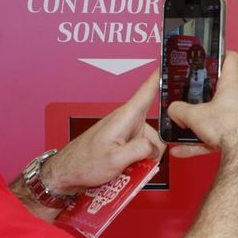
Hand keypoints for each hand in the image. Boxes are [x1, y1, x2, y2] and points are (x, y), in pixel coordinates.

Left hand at [44, 70, 164, 192]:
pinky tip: (126, 169)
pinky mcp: (123, 143)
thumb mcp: (115, 160)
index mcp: (125, 118)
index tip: (170, 65)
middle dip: (153, 150)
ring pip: (149, 144)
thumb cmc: (83, 162)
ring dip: (143, 159)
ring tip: (127, 167)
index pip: (147, 91)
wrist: (67, 172)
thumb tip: (154, 147)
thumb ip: (140, 150)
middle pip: (156, 131)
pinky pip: (141, 151)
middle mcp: (127, 122)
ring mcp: (125, 133)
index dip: (160, 77)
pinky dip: (137, 162)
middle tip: (138, 162)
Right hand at [168, 54, 237, 158]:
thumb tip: (173, 110)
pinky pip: (212, 137)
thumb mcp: (195, 115)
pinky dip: (197, 143)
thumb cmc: (228, 128)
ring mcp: (236, 118)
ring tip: (181, 125)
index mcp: (230, 85)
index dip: (220, 53)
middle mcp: (236, 100)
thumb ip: (180, 110)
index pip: (230, 59)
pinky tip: (181, 150)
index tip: (210, 53)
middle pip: (219, 90)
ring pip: (214, 116)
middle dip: (202, 93)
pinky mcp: (234, 136)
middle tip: (188, 93)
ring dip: (198, 122)